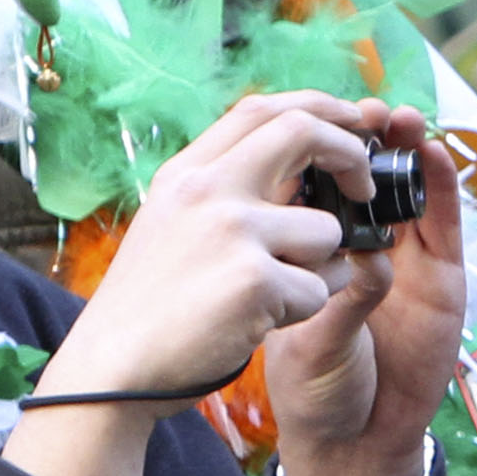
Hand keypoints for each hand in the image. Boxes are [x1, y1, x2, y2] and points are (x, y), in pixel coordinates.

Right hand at [11, 94, 398, 475]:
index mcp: (186, 174)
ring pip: (326, 230)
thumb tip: (300, 166)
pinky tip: (259, 323)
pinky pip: (319, 287)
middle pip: (302, 131)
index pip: (261, 108)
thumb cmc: (149, 305)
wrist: (112, 370)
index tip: (352, 120)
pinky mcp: (255, 280)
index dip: (318, 106)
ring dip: (321, 266)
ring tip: (273, 295)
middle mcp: (207, 190)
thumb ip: (222, 190)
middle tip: (364, 186)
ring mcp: (232, 231)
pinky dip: (304, 309)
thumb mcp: (170, 223)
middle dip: (350, 152)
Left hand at [265, 111, 468, 475]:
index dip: (316, 145)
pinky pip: (444, 224)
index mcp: (310, 252)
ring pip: (407, 190)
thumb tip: (366, 262)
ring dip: (405, 149)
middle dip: (365, 136)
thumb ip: (340, 300)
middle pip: (364, 175)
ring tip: (399, 119)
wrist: (357, 442)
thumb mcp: (312, 340)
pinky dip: (442, 187)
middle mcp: (358, 247)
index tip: (311, 117)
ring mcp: (403, 259)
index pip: (313, 183)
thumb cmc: (317, 389)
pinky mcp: (441, 278)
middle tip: (364, 111)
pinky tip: (434, 155)